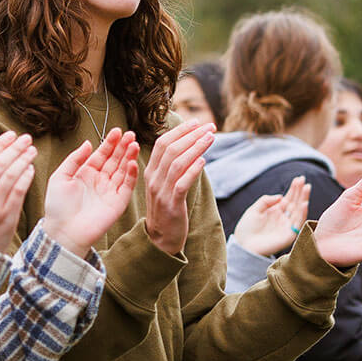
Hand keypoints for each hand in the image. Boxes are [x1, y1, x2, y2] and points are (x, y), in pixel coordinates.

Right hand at [0, 131, 36, 250]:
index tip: (10, 135)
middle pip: (0, 165)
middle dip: (14, 148)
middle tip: (25, 138)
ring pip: (11, 176)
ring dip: (23, 160)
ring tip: (31, 150)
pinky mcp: (8, 218)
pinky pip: (19, 192)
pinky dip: (26, 178)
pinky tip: (30, 168)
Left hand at [43, 128, 140, 256]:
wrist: (63, 231)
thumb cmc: (58, 206)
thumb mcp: (60, 177)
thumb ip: (74, 159)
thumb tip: (88, 143)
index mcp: (86, 174)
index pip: (102, 154)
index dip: (110, 143)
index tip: (117, 131)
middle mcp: (100, 181)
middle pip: (115, 160)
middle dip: (123, 147)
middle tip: (131, 134)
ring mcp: (110, 191)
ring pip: (123, 170)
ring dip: (129, 157)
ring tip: (134, 144)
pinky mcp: (118, 203)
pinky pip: (127, 186)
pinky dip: (131, 174)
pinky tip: (132, 163)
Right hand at [143, 120, 215, 254]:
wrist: (160, 239)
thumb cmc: (167, 209)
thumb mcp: (165, 185)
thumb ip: (172, 167)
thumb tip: (190, 147)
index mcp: (150, 171)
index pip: (163, 143)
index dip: (180, 130)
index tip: (197, 121)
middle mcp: (153, 179)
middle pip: (171, 149)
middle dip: (192, 134)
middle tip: (210, 126)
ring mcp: (161, 192)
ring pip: (177, 163)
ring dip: (196, 147)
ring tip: (211, 138)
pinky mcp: (171, 205)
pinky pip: (181, 183)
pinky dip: (192, 170)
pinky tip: (203, 160)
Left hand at [234, 176, 309, 256]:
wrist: (243, 245)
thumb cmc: (247, 228)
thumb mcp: (254, 209)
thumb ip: (266, 201)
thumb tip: (281, 196)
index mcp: (276, 211)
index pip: (289, 198)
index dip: (294, 189)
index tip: (299, 179)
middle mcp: (284, 218)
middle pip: (295, 203)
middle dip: (300, 192)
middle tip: (304, 180)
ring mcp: (287, 227)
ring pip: (299, 211)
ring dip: (304, 200)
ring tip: (307, 188)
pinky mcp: (289, 236)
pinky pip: (298, 224)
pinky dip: (302, 214)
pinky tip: (303, 204)